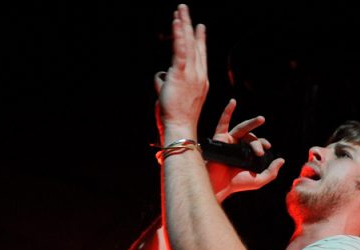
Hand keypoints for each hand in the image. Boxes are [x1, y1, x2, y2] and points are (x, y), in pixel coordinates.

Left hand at [153, 4, 207, 140]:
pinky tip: (177, 23)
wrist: (180, 127)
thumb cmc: (176, 118)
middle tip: (185, 11)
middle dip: (190, 26)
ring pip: (188, 44)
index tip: (200, 27)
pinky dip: (179, 36)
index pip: (200, 56)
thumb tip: (159, 75)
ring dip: (183, 25)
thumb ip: (165, 83)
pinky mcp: (181, 74)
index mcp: (200, 82)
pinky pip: (181, 51)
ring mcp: (191, 74)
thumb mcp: (171, 97)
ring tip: (180, 10)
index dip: (200, 40)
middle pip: (195, 46)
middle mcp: (199, 75)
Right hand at [207, 98, 283, 201]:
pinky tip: (233, 102)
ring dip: (251, 124)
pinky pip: (223, 123)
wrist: (221, 185)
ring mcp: (228, 141)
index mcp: (245, 154)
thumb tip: (282, 160)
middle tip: (264, 147)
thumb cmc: (237, 184)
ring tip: (261, 119)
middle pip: (250, 137)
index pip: (256, 143)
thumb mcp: (259, 180)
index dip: (263, 143)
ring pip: (242, 129)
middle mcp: (237, 146)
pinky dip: (227, 112)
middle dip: (258, 142)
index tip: (267, 148)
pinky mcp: (219, 138)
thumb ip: (272, 172)